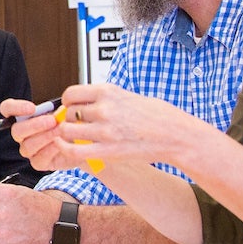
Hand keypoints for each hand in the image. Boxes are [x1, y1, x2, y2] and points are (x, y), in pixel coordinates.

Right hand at [0, 99, 85, 174]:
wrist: (81, 142)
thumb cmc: (69, 124)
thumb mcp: (64, 111)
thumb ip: (58, 109)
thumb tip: (59, 110)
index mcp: (23, 117)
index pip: (7, 109)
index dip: (15, 108)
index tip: (32, 108)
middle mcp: (22, 134)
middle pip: (16, 130)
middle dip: (35, 125)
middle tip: (52, 120)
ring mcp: (29, 149)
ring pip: (27, 146)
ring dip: (45, 137)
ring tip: (60, 131)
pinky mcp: (38, 162)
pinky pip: (38, 159)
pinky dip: (50, 150)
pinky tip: (60, 144)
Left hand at [50, 84, 211, 167]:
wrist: (176, 135)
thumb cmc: (158, 116)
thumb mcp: (129, 97)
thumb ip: (106, 99)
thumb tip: (87, 103)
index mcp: (109, 92)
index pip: (71, 93)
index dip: (68, 102)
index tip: (71, 108)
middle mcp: (104, 109)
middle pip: (68, 113)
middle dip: (69, 120)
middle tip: (75, 126)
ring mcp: (105, 130)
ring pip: (67, 130)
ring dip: (67, 135)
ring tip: (75, 138)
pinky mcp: (107, 151)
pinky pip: (74, 150)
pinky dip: (66, 149)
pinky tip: (68, 148)